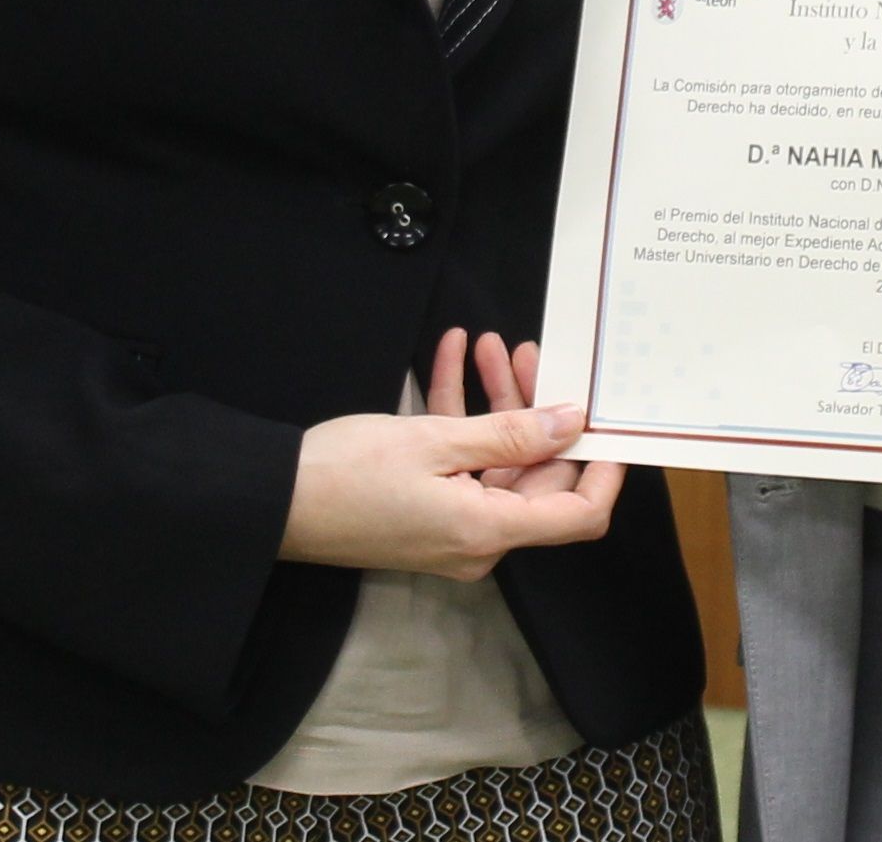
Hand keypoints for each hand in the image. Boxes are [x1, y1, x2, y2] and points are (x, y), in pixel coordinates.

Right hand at [275, 330, 625, 579]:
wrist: (272, 502)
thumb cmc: (347, 475)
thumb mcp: (435, 442)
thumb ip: (511, 432)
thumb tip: (573, 422)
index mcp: (489, 530)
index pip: (579, 513)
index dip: (604, 469)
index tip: (609, 419)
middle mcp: (479, 539)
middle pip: (536, 475)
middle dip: (537, 408)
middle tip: (528, 351)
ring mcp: (452, 527)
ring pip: (496, 459)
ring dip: (495, 401)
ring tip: (487, 343)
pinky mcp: (426, 510)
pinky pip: (461, 463)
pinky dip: (459, 414)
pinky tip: (449, 355)